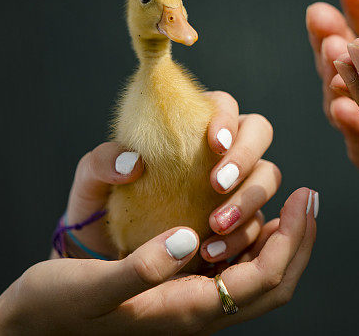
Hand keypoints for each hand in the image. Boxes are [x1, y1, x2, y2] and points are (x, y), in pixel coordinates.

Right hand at [0, 188, 316, 334]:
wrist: (30, 330)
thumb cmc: (54, 312)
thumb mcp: (92, 289)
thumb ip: (142, 268)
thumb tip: (188, 239)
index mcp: (187, 312)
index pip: (264, 279)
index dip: (292, 239)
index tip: (304, 198)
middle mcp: (199, 311)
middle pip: (274, 282)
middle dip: (299, 239)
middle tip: (309, 198)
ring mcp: (192, 303)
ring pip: (258, 277)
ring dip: (280, 241)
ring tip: (289, 204)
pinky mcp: (180, 291)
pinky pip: (235, 270)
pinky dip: (253, 243)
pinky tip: (250, 217)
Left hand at [63, 91, 278, 266]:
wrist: (109, 255)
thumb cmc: (104, 206)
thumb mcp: (90, 183)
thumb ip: (101, 163)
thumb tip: (132, 162)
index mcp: (192, 124)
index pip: (223, 105)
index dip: (226, 118)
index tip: (213, 143)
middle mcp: (223, 150)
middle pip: (259, 132)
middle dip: (246, 156)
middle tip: (217, 184)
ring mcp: (239, 184)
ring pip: (268, 176)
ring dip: (249, 198)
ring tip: (215, 225)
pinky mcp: (244, 219)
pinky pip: (258, 222)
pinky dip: (241, 236)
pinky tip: (211, 251)